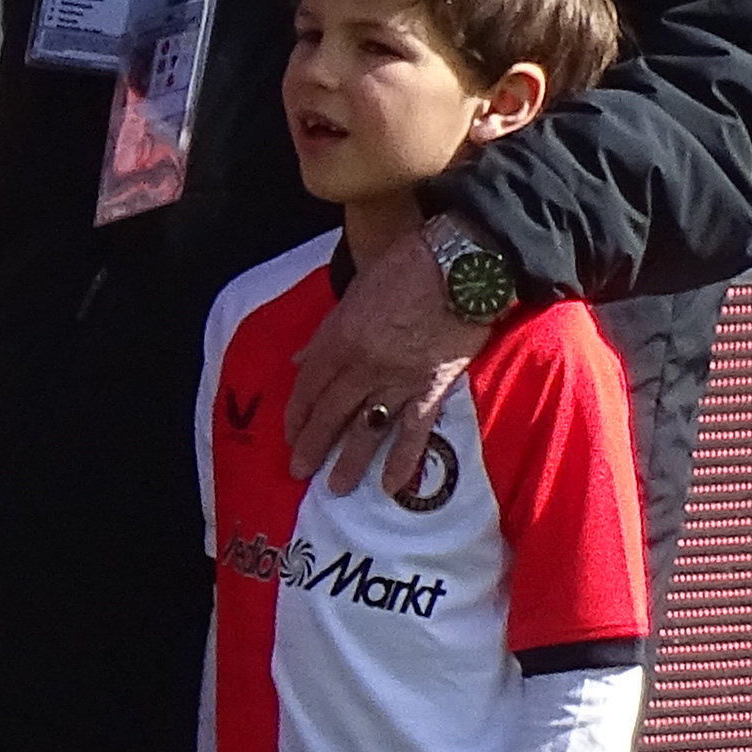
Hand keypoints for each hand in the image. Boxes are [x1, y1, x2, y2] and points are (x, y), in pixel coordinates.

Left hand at [279, 223, 491, 487]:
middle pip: (330, 412)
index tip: (290, 434)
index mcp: (339, 337)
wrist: (461, 263)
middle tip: (299, 470)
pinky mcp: (433, 387)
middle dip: (312, 444)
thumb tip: (301, 361)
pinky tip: (390, 485)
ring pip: (366, 427)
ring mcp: (397, 379)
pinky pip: (414, 430)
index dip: (296, 414)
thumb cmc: (406, 265)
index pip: (308, 385)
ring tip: (336, 488)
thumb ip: (327, 332)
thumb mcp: (355, 292)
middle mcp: (362, 364)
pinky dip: (402, 459)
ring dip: (349, 460)